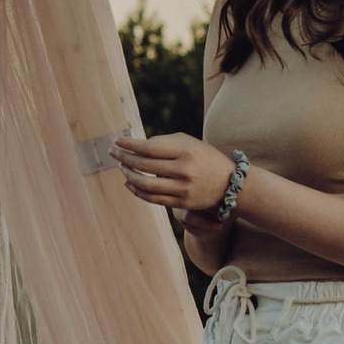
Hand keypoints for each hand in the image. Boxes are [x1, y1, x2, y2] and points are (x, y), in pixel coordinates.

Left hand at [115, 134, 237, 214]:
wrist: (230, 184)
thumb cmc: (205, 158)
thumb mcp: (190, 143)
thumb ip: (164, 142)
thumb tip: (136, 145)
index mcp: (185, 151)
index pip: (149, 147)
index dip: (129, 145)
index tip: (117, 141)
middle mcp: (183, 170)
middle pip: (144, 165)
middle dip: (124, 158)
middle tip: (114, 153)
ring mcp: (182, 189)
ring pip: (145, 184)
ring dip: (128, 175)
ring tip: (122, 167)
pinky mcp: (181, 203)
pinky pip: (152, 198)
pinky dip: (137, 191)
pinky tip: (129, 183)